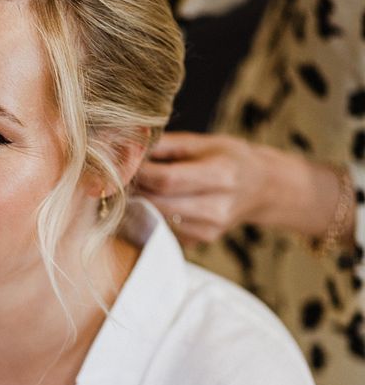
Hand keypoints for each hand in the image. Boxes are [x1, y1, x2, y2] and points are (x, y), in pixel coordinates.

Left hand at [136, 132, 271, 245]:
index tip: (126, 161)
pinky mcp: (199, 241)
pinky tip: (158, 199)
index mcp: (221, 176)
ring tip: (141, 184)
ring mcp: (208, 230)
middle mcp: (217, 208)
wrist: (261, 189)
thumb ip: (167, 145)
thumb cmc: (230, 159)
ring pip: (157, 216)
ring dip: (141, 201)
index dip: (140, 171)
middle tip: (123, 174)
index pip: (167, 179)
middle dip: (136, 187)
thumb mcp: (204, 142)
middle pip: (158, 201)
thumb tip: (131, 146)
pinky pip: (164, 227)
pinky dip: (154, 212)